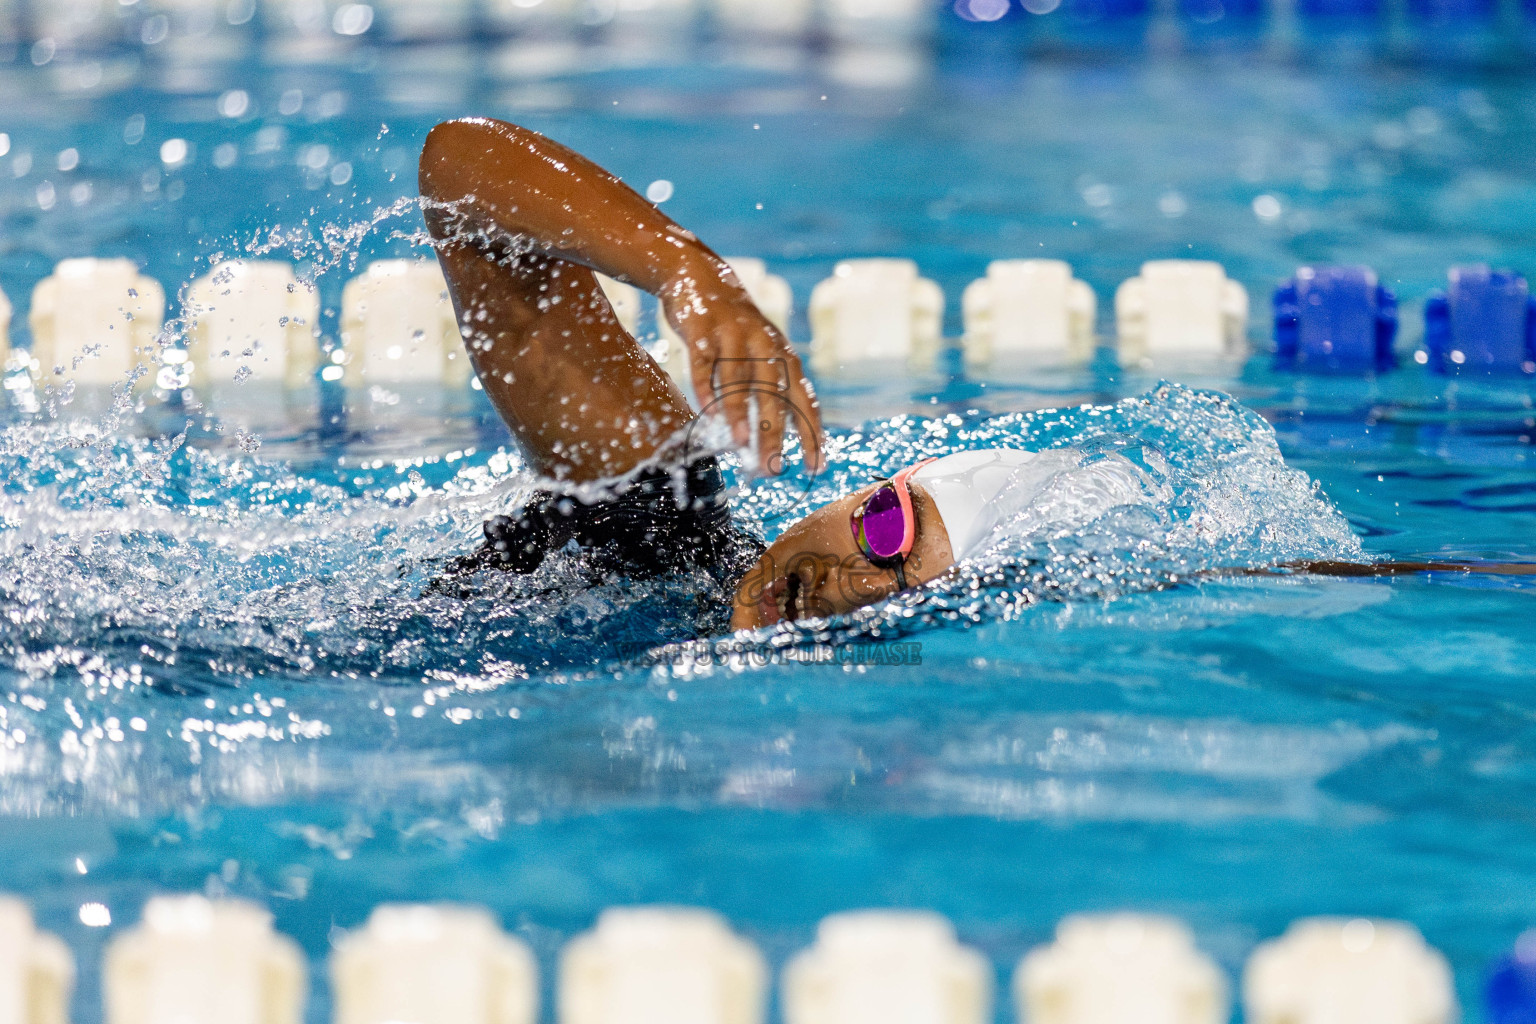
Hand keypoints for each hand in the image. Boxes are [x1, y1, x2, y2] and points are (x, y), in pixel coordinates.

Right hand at [661, 256, 825, 475]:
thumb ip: (771, 387)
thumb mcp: (761, 352)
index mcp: (784, 355)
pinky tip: (707, 414)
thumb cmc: (735, 329)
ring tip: (741, 443)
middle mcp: (764, 343)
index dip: (812, 433)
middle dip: (774, 432)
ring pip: (738, 379)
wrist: (700, 274)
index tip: (816, 466)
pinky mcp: (702, 328)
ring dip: (740, 412)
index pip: (805, 400)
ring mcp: (732, 333)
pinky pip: (704, 363)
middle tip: (772, 467)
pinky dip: (706, 388)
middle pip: (773, 393)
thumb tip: (779, 437)